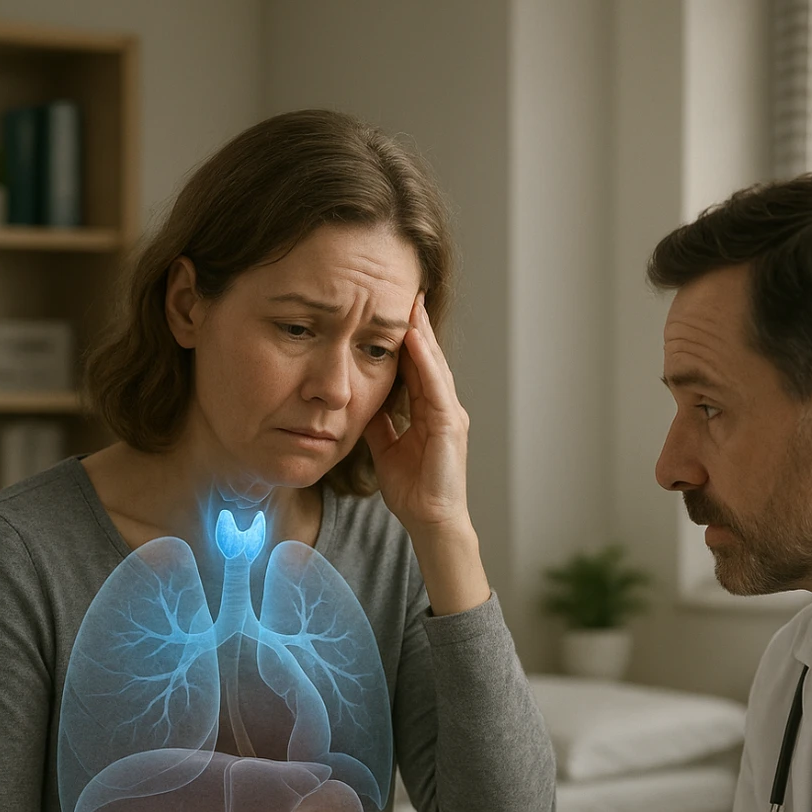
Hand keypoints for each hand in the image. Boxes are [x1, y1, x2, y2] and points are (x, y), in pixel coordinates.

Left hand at [363, 295, 489, 614]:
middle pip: (429, 358)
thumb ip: (379, 422)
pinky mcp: (450, 427)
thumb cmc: (412, 490)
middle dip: (418, 325)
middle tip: (406, 289)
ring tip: (411, 304)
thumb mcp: (385, 447)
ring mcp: (450, 416)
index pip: (417, 366)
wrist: (429, 521)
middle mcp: (443, 408)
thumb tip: (361, 400)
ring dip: (423, 334)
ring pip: (434, 365)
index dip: (406, 337)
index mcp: (429, 412)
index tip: (391, 308)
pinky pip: (436, 387)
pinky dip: (426, 362)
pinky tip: (414, 339)